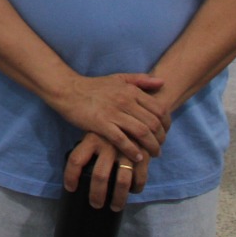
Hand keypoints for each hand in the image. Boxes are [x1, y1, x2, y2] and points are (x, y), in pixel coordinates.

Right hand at [50, 72, 170, 162]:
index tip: (165, 133)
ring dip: (151, 146)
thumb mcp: (118, 78)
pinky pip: (122, 140)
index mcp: (131, 90)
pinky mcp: (101, 124)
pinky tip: (138, 157)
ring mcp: (113, 112)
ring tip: (153, 154)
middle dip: (161, 138)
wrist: (68, 90)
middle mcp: (125, 101)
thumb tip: (162, 82)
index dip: (167, 124)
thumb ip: (140, 80)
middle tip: (160, 147)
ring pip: (141, 132)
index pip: (159, 109)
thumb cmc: (94, 86)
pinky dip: (133, 151)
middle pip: (153, 123)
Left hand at [66, 132, 148, 210]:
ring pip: (122, 181)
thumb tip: (77, 170)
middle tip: (95, 205)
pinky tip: (132, 191)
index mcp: (91, 138)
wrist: (136, 113)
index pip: (75, 159)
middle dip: (97, 195)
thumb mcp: (95, 132)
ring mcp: (126, 150)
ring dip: (118, 198)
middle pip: (99, 175)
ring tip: (115, 207)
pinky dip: (136, 188)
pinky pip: (139, 178)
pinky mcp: (142, 154)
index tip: (70, 188)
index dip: (70, 176)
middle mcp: (108, 144)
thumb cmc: (109, 129)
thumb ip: (88, 148)